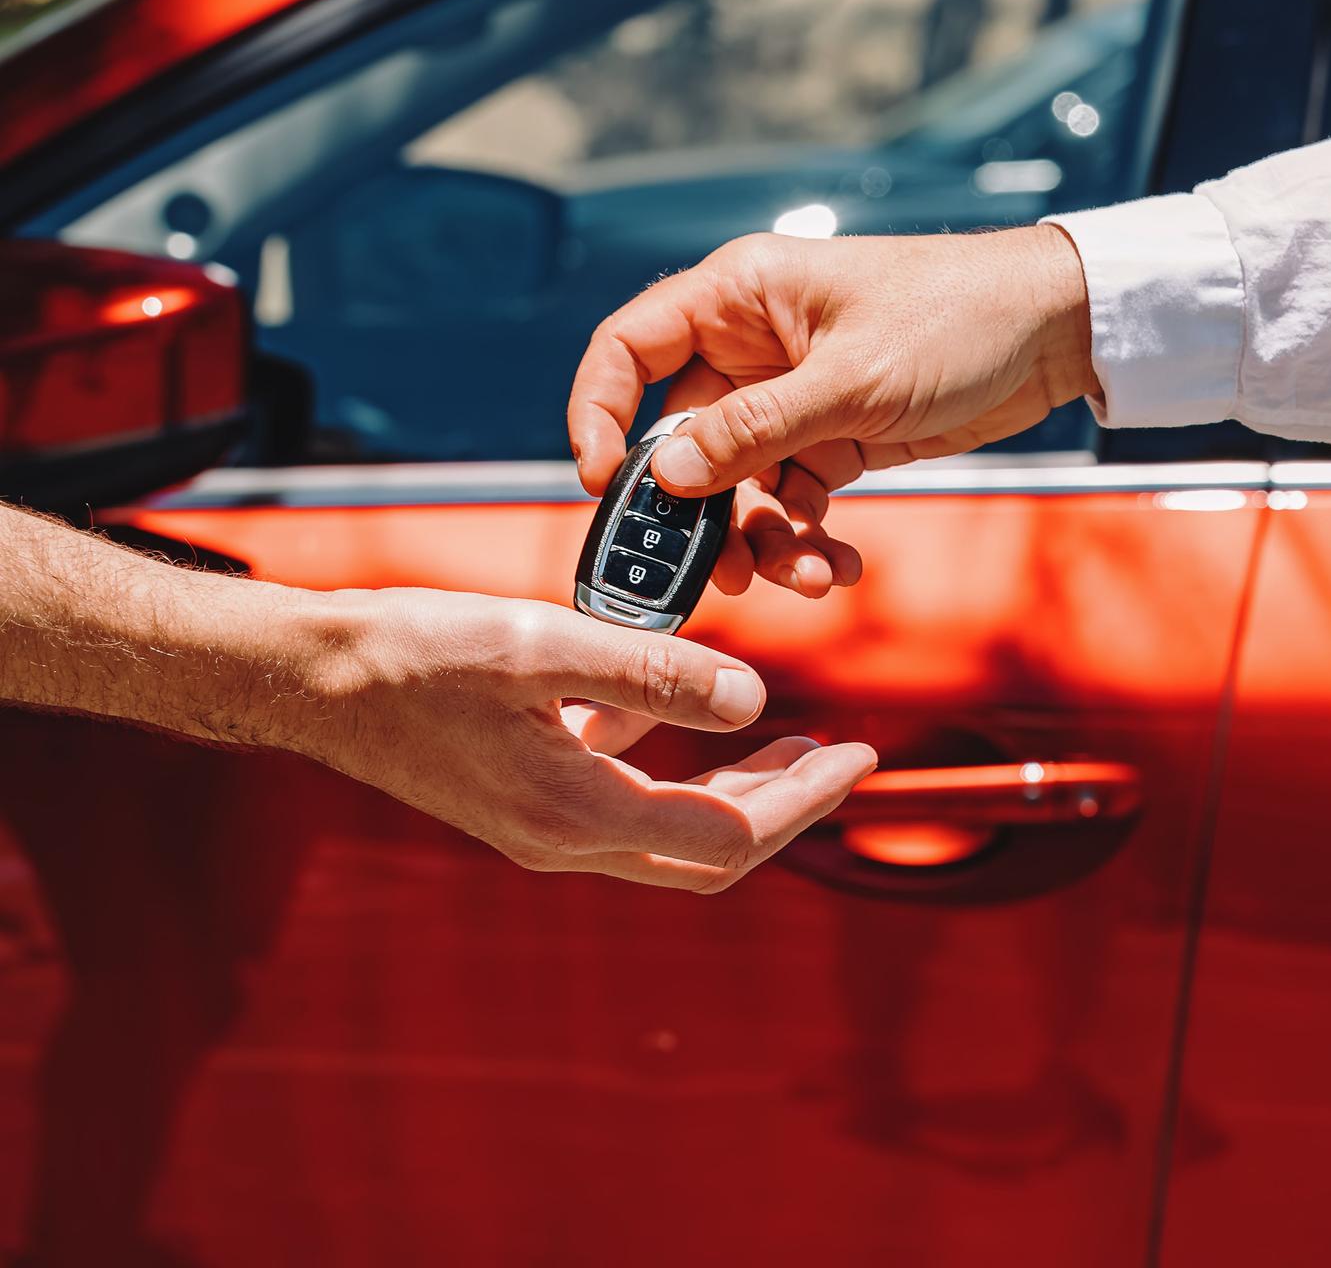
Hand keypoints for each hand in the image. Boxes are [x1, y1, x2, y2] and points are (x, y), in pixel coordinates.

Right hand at [290, 587, 875, 891]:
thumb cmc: (410, 653)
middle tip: (843, 757)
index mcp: (576, 813)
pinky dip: (672, 768)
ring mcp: (541, 828)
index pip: (728, 834)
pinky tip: (684, 709)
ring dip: (735, 791)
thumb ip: (651, 671)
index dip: (803, 800)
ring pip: (670, 831)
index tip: (859, 760)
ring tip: (790, 740)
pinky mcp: (523, 802)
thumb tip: (752, 697)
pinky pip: (623, 798)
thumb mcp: (539, 643)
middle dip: (785, 806)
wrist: (308, 677)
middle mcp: (563, 841)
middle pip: (710, 850)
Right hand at [566, 226, 1097, 596]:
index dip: (598, 413)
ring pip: (741, 485)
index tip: (601, 485)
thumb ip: (754, 431)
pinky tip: (838, 566)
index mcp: (737, 298)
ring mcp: (794, 398)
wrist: (1055, 333)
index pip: (628, 349)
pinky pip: (793, 499)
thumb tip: (664, 475)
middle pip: (683, 440)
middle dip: (701, 513)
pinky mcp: (835, 440)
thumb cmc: (956, 319)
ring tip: (804, 577)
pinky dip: (808, 537)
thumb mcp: (851, 382)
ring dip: (764, 539)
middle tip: (718, 573)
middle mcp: (753, 347)